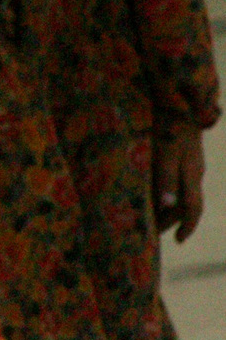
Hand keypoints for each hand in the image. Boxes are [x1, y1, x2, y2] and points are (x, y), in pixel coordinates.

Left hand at [156, 126, 205, 241]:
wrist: (178, 98)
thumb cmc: (169, 125)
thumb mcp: (165, 152)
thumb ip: (166, 178)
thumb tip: (168, 206)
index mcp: (192, 173)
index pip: (192, 207)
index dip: (186, 226)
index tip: (177, 241)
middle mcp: (193, 170)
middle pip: (185, 202)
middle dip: (171, 219)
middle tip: (152, 231)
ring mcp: (189, 160)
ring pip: (181, 190)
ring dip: (166, 204)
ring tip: (146, 214)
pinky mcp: (181, 151)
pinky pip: (176, 177)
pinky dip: (164, 188)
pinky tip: (148, 188)